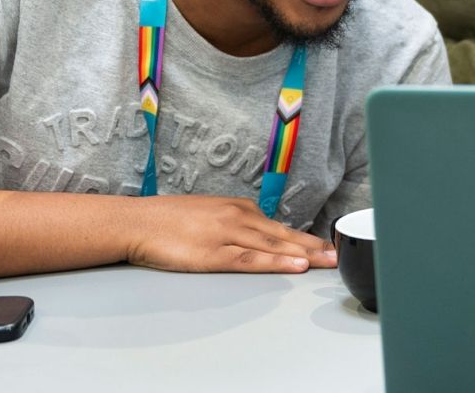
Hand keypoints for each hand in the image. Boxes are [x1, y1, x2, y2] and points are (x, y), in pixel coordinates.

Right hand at [123, 195, 337, 273]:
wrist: (138, 221)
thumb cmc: (168, 220)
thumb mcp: (209, 213)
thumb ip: (234, 223)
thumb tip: (256, 234)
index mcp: (238, 208)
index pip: (278, 226)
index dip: (304, 238)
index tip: (325, 245)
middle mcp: (238, 218)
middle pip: (283, 235)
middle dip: (313, 246)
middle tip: (337, 254)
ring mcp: (227, 235)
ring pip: (273, 247)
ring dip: (303, 255)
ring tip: (326, 262)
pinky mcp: (214, 254)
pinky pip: (251, 260)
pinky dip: (276, 263)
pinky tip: (294, 266)